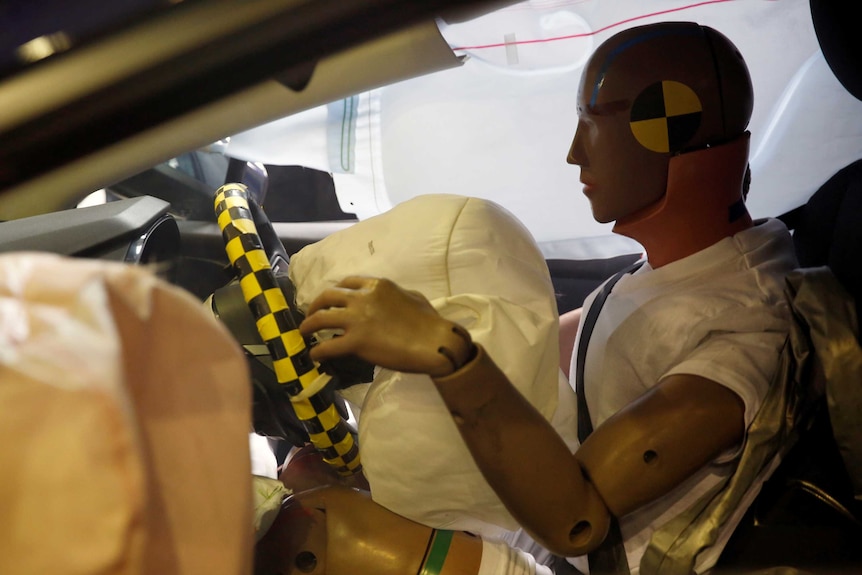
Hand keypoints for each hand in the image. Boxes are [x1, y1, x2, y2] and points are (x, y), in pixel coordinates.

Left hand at [299, 276, 471, 377]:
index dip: (335, 291)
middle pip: (327, 296)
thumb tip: (395, 299)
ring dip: (308, 325)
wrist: (434, 343)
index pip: (347, 283)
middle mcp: (362, 298)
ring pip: (320, 319)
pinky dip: (317, 351)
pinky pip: (328, 346)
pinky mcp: (356, 342)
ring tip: (303, 332)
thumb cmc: (430, 322)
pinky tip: (315, 355)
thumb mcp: (413, 297)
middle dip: (316, 305)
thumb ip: (397, 295)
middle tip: (311, 314)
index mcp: (377, 286)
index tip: (331, 299)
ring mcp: (357, 319)